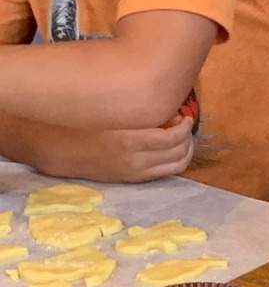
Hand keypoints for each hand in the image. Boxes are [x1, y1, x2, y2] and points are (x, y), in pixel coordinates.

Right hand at [59, 116, 195, 182]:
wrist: (62, 150)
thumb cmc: (85, 124)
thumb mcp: (110, 112)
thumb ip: (138, 110)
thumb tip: (167, 108)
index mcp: (128, 139)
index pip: (172, 137)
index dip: (185, 126)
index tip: (185, 116)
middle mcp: (135, 158)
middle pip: (179, 152)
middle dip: (188, 137)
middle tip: (184, 125)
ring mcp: (135, 171)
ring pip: (177, 165)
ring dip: (186, 151)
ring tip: (183, 138)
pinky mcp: (133, 178)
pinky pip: (165, 173)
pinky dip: (176, 161)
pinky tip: (171, 150)